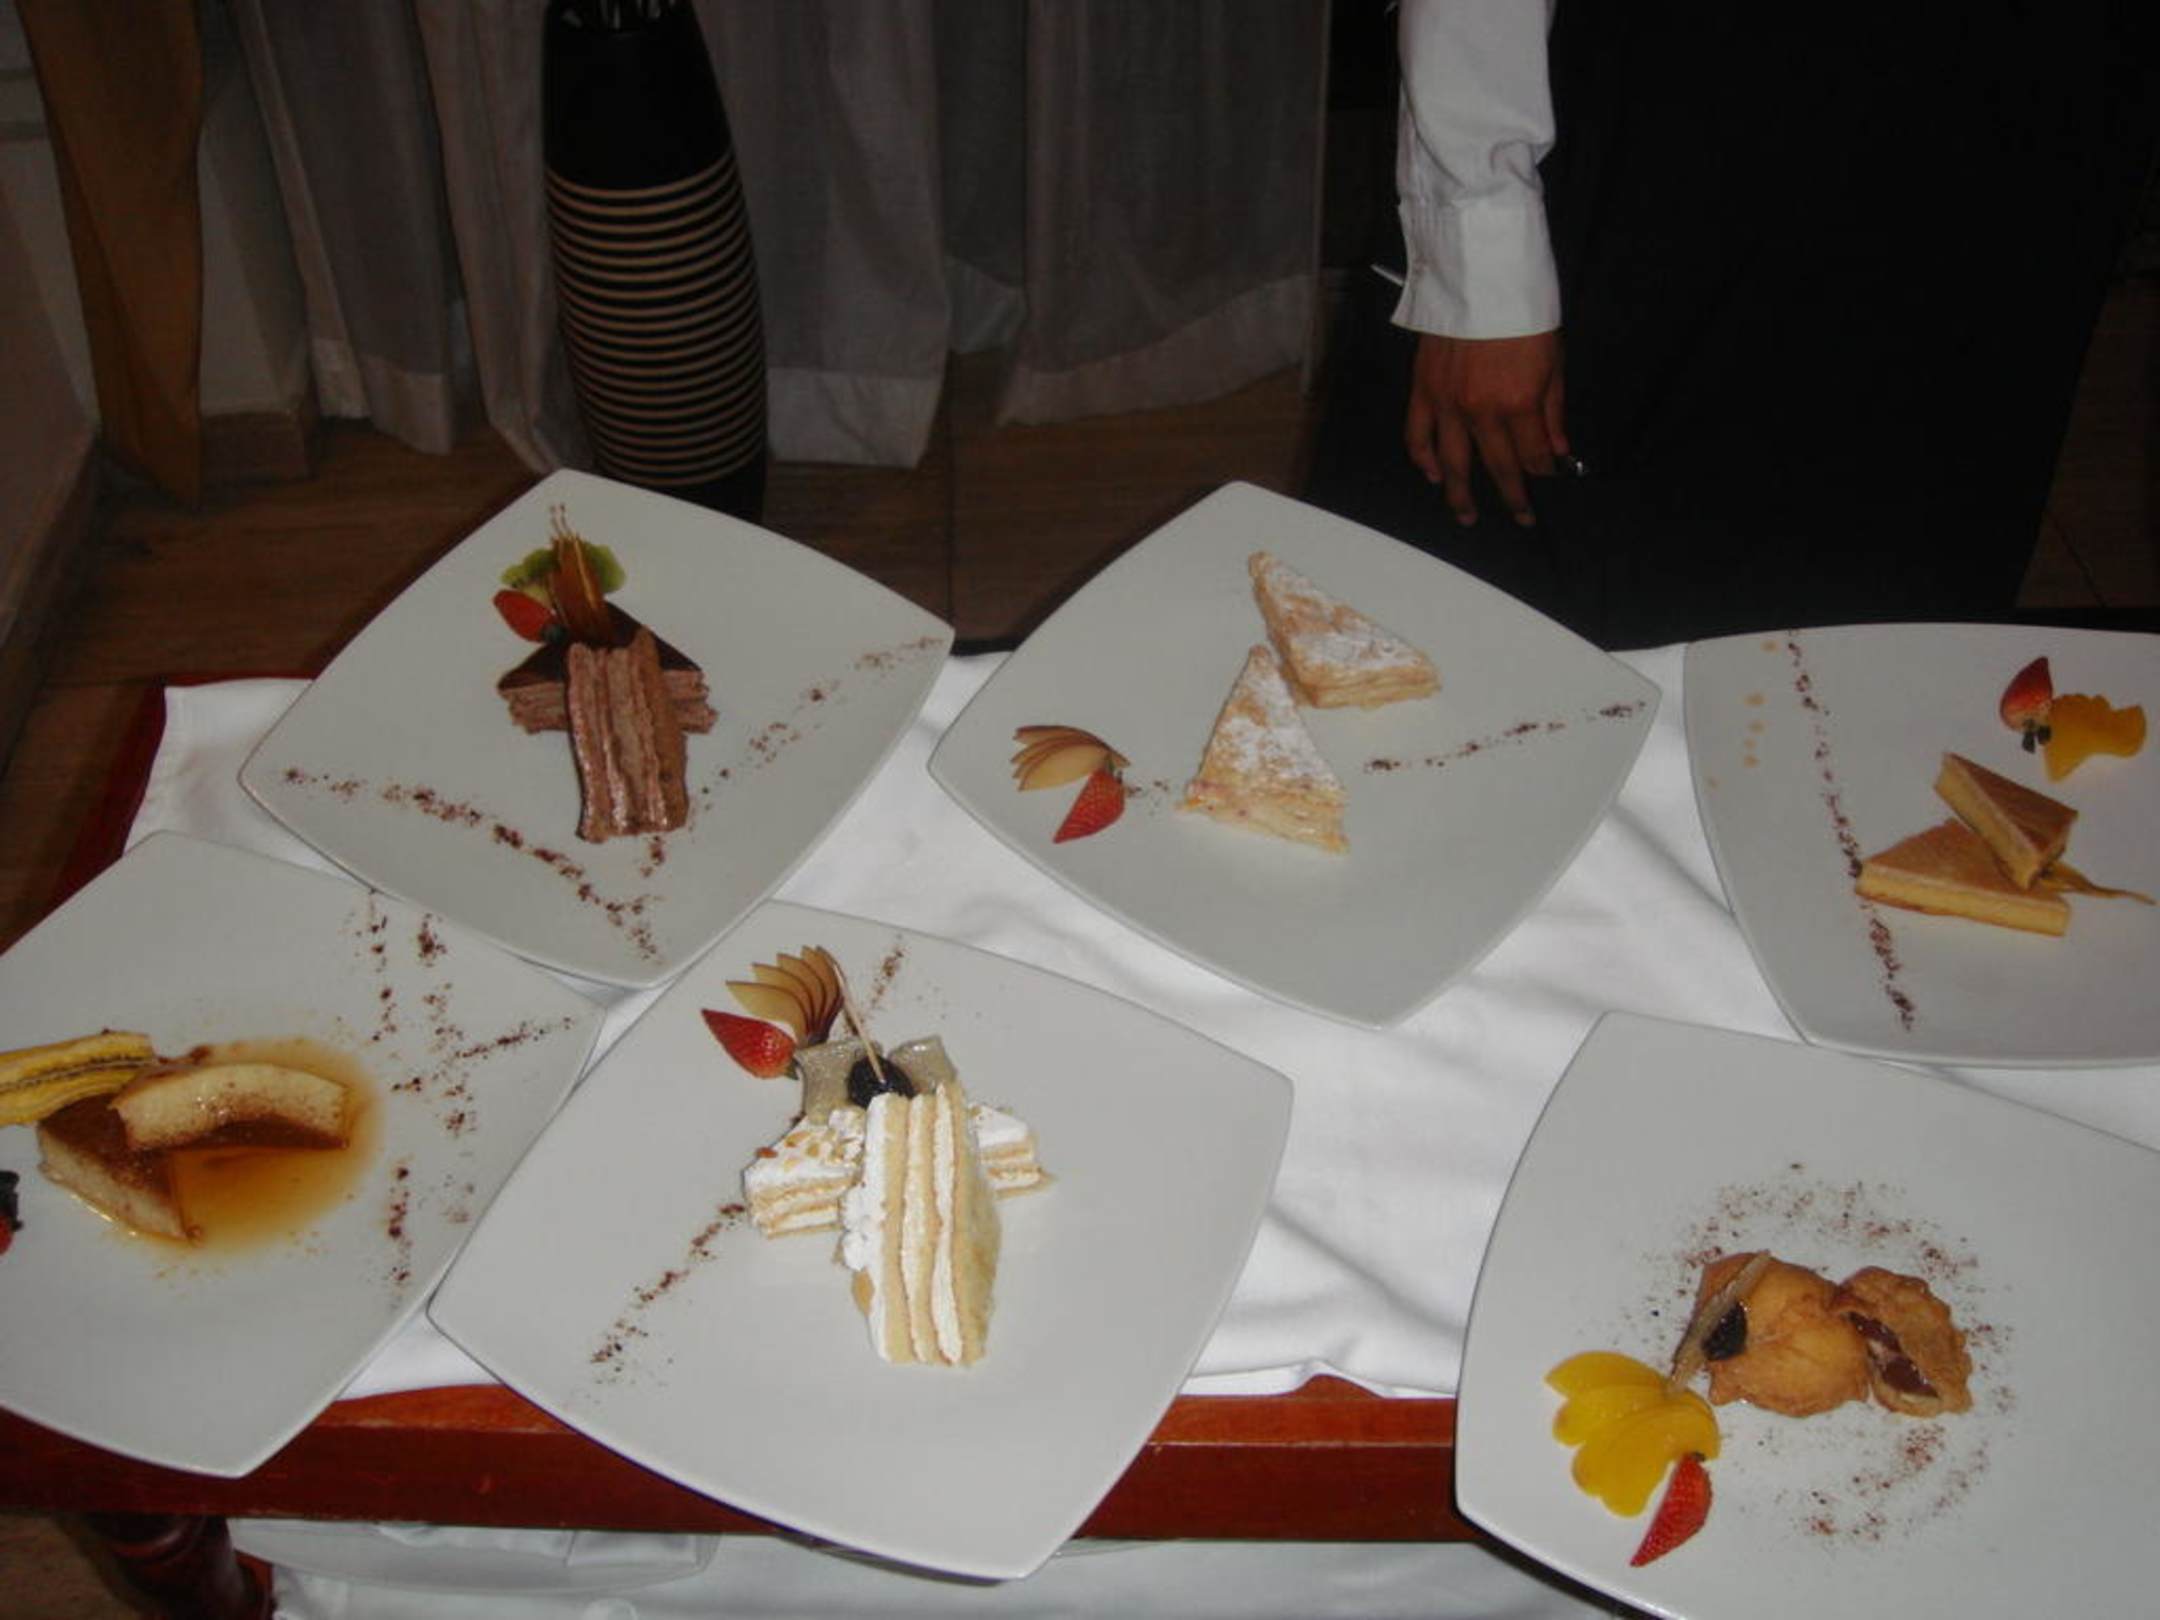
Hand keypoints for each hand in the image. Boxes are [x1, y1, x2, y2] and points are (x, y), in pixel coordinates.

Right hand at [1405, 330, 1568, 526]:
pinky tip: (1433, 474)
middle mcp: (1481, 412)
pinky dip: (1424, 459)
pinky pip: (1418, 435)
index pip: (1533, 455)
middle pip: (1497, 467)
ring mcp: (1448, 404)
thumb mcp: (1553, 360)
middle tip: (1520, 517)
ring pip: (1453, 463)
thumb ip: (1553, 411)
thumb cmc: (1522, 312)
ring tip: (1467, 515)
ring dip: (1460, 494)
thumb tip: (1557, 449)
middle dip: (1512, 496)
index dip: (1543, 471)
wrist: (1481, 275)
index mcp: (1519, 403)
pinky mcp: (1424, 391)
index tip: (1549, 477)